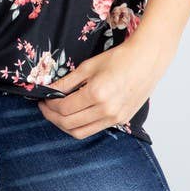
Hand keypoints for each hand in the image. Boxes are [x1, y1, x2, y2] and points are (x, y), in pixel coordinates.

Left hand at [37, 37, 172, 139]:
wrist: (146, 60)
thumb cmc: (118, 58)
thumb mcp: (88, 66)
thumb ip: (67, 81)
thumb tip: (48, 89)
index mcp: (96, 94)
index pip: (63, 108)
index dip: (49, 105)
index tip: (43, 98)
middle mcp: (106, 110)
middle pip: (69, 124)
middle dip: (52, 117)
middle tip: (45, 107)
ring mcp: (115, 118)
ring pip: (81, 132)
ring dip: (65, 125)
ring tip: (57, 113)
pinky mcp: (121, 121)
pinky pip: (94, 129)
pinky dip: (81, 125)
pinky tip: (76, 114)